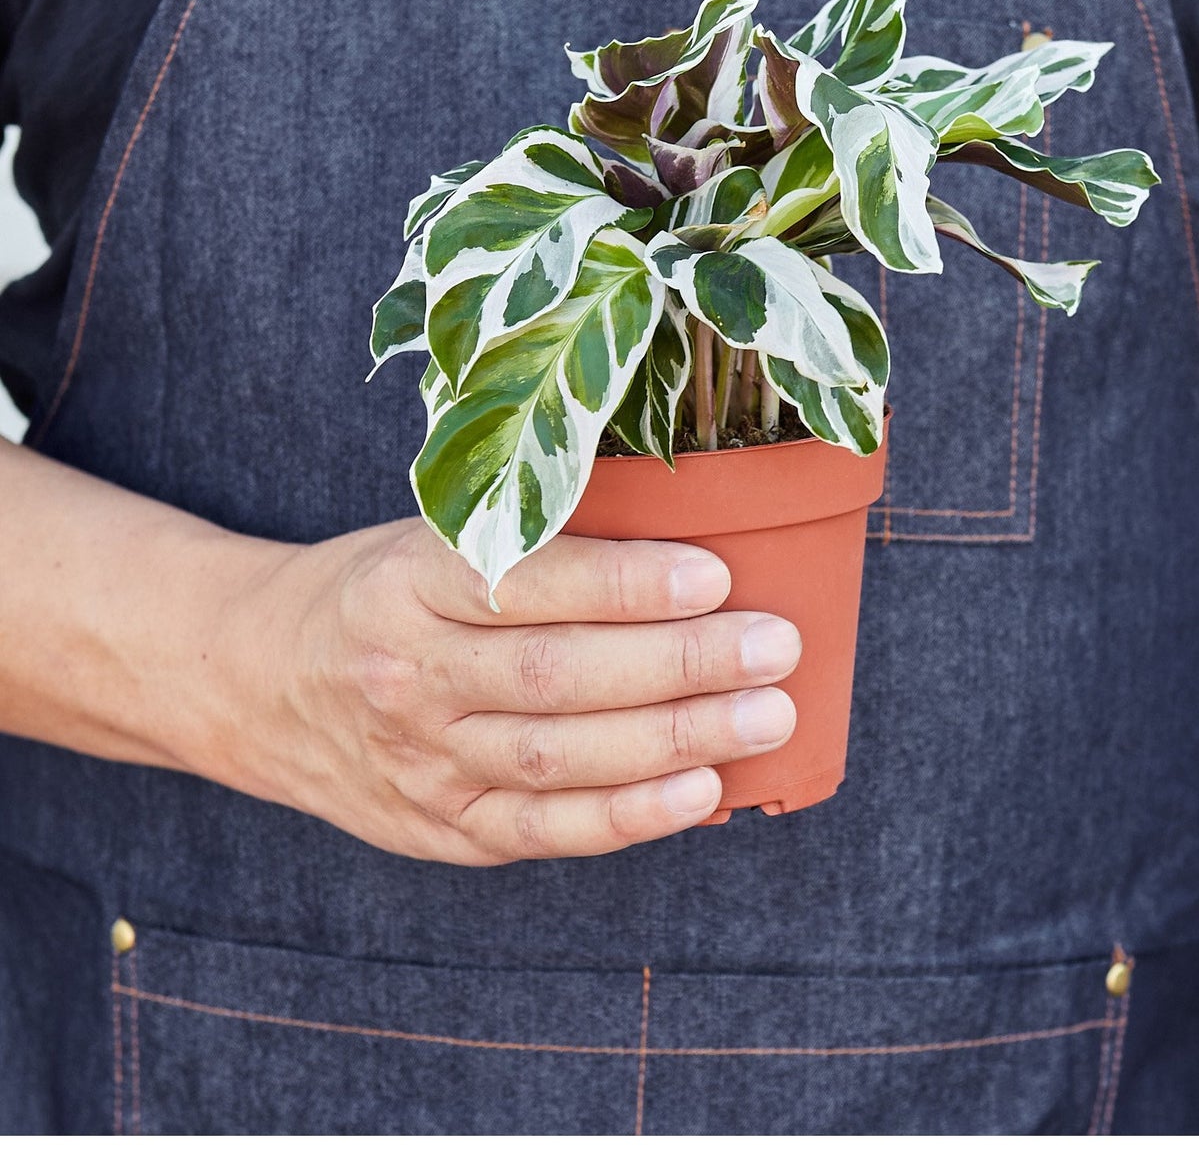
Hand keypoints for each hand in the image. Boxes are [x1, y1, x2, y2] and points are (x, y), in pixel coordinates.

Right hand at [211, 520, 799, 864]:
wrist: (259, 680)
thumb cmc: (385, 590)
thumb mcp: (431, 537)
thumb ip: (533, 541)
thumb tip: (692, 531)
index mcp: (408, 579)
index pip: (528, 583)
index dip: (626, 584)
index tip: (717, 576)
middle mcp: (408, 671)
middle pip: (556, 675)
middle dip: (679, 663)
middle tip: (775, 647)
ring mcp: (420, 759)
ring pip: (558, 756)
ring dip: (675, 740)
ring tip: (766, 716)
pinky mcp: (439, 825)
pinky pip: (540, 830)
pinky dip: (627, 817)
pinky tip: (701, 793)